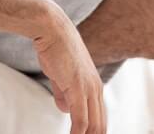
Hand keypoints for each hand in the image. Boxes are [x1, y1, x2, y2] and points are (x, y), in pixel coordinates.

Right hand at [32, 8, 106, 133]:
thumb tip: (65, 109)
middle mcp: (96, 89)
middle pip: (101, 126)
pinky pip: (81, 119)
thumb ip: (64, 93)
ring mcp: (89, 89)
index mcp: (94, 86)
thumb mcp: (61, 75)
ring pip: (94, 125)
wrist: (51, 29)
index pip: (100, 119)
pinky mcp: (78, 89)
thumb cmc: (55, 49)